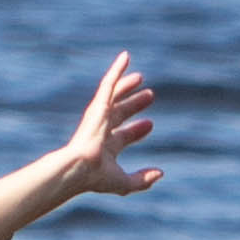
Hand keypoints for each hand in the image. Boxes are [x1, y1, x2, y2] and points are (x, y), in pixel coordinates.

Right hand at [53, 49, 164, 200]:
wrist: (79, 167)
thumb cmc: (97, 177)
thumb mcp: (124, 183)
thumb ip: (142, 180)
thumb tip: (160, 173)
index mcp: (106, 147)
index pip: (124, 135)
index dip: (137, 131)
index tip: (150, 124)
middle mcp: (101, 129)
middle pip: (121, 113)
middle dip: (134, 105)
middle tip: (149, 96)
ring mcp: (99, 116)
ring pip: (115, 96)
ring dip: (127, 87)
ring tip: (140, 78)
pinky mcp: (98, 105)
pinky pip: (109, 82)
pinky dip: (117, 69)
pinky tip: (126, 57)